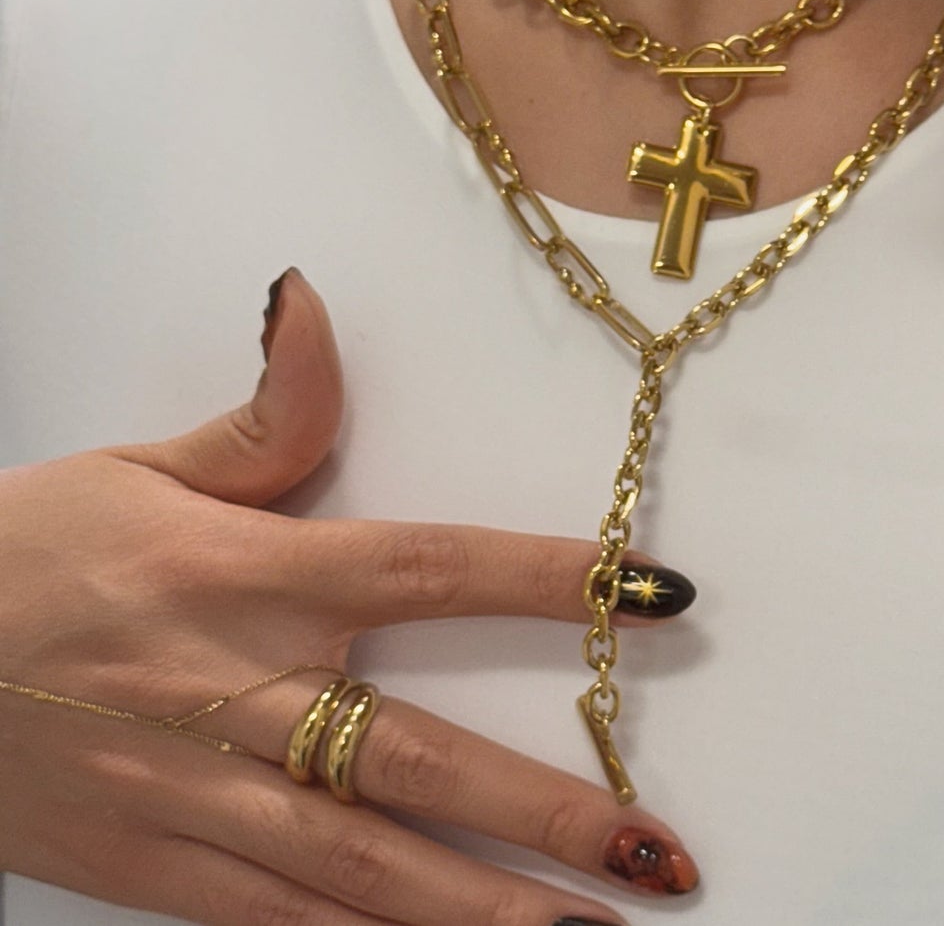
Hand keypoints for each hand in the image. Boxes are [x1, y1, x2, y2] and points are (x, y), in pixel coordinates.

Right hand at [0, 268, 697, 925]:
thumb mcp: (141, 466)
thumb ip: (264, 407)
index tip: (659, 594)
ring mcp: (197, 801)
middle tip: (659, 854)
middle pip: (419, 760)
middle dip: (545, 813)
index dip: (553, 580)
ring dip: (485, 916)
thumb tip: (310, 299)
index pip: (433, 567)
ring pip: (362, 876)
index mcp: (250, 577)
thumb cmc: (25, 554)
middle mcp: (239, 694)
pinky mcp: (153, 876)